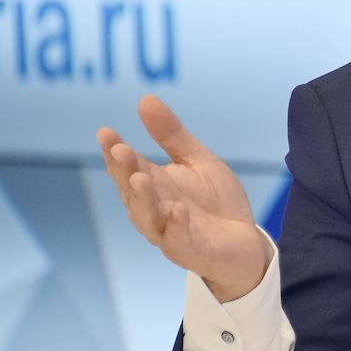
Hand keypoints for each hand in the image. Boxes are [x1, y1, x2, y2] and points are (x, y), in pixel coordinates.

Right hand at [97, 94, 270, 301]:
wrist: (244, 243)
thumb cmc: (215, 203)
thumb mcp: (197, 161)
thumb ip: (172, 135)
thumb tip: (146, 98)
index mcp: (154, 186)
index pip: (129, 167)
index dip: (115, 152)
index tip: (106, 132)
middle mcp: (155, 210)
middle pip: (133, 192)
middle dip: (124, 172)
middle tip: (120, 150)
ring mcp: (171, 233)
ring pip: (148, 219)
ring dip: (143, 199)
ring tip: (140, 177)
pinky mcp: (193, 251)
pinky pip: (180, 241)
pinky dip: (177, 227)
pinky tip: (178, 210)